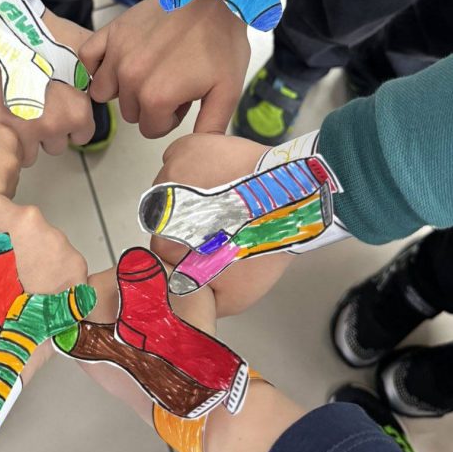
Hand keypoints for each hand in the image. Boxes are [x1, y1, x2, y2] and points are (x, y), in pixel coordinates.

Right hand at [0, 11, 93, 165]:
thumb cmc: (49, 36)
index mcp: (77, 114)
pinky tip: (5, 115)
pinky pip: (4, 145)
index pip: (82, 136)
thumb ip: (98, 79)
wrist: (12, 24)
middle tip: (40, 107)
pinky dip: (4, 135)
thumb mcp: (87, 56)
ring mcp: (22, 129)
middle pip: (55, 145)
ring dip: (27, 137)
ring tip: (21, 111)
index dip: (74, 123)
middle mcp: (53, 127)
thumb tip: (105, 86)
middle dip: (50, 130)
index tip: (64, 110)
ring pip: (30, 151)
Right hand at [0, 195, 88, 377]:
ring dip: (43, 265)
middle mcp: (32, 217)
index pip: (3, 209)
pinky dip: (59, 283)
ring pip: (52, 248)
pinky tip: (39, 299)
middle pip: (31, 227)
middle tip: (7, 276)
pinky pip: (68, 270)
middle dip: (23, 247)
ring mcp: (58, 242)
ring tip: (23, 292)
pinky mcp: (77, 267)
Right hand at [80, 0, 249, 137]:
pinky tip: (117, 62)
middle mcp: (130, 78)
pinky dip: (97, 65)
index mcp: (156, 97)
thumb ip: (210, 128)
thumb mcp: (227, 91)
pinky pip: (87, 58)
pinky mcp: (111, 32)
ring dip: (124, 88)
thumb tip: (196, 151)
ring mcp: (117, 53)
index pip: (150, 129)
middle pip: (129, 113)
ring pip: (106, 91)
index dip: (170, 118)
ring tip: (149, 72)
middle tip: (172, 82)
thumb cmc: (221, 43)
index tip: (184, 99)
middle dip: (150, 105)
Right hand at [151, 133, 294, 316]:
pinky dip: (192, 164)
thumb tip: (185, 302)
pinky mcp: (185, 148)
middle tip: (220, 220)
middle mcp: (159, 207)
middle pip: (164, 218)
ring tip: (224, 195)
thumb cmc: (267, 239)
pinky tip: (218, 175)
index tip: (207, 242)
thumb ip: (202, 303)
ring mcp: (170, 173)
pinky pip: (177, 157)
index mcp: (167, 243)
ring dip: (192, 192)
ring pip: (170, 187)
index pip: (163, 249)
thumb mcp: (235, 295)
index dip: (187, 247)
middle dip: (189, 219)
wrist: (293, 195)